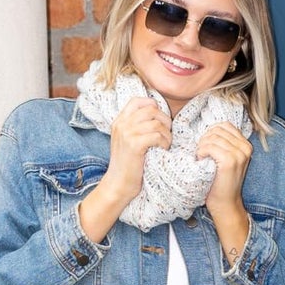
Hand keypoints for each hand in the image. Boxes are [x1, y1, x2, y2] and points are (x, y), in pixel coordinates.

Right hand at [78, 97, 170, 243]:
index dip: (153, 106)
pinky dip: (164, 142)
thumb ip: (136, 125)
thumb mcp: (127, 140)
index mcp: (119, 121)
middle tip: (166, 134)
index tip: (159, 120)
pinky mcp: (134, 145)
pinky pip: (157, 136)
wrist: (118, 184)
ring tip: (165, 144)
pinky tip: (163, 150)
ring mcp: (127, 134)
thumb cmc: (128, 164)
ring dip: (166, 134)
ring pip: (156, 123)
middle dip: (164, 120)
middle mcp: (122, 124)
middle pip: (151, 109)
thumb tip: (158, 114)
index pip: (138, 101)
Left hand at [196, 122, 252, 263]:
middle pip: (217, 130)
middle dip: (205, 139)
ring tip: (201, 157)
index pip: (224, 125)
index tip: (205, 146)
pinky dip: (201, 151)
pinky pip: (209, 146)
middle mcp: (245, 148)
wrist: (225, 204)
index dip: (210, 132)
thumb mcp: (227, 159)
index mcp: (246, 144)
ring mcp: (238, 154)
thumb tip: (209, 129)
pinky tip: (200, 160)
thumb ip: (224, 143)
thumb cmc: (221, 182)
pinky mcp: (230, 161)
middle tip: (201, 153)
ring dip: (202, 146)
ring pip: (212, 137)